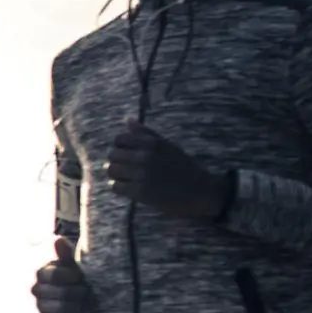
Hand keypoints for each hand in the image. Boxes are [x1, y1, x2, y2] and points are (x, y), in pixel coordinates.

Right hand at [32, 237, 90, 312]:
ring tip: (85, 300)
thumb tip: (58, 239)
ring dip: (74, 304)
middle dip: (73, 291)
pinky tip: (79, 311)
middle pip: (52, 292)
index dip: (66, 276)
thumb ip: (67, 254)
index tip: (80, 276)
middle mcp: (37, 289)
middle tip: (86, 289)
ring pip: (55, 307)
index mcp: (43, 273)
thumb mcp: (75, 264)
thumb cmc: (79, 275)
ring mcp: (40, 305)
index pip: (48, 276)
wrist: (86, 296)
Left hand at [103, 117, 230, 219]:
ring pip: (112, 171)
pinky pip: (116, 187)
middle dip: (117, 161)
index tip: (126, 154)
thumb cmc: (183, 166)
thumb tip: (127, 120)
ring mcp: (142, 175)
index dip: (119, 147)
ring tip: (127, 178)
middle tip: (127, 168)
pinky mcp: (140, 192)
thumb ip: (145, 133)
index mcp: (152, 143)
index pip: (119, 139)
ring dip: (116, 175)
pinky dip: (120, 187)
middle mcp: (145, 156)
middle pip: (112, 155)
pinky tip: (130, 188)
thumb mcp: (167, 145)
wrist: (199, 191)